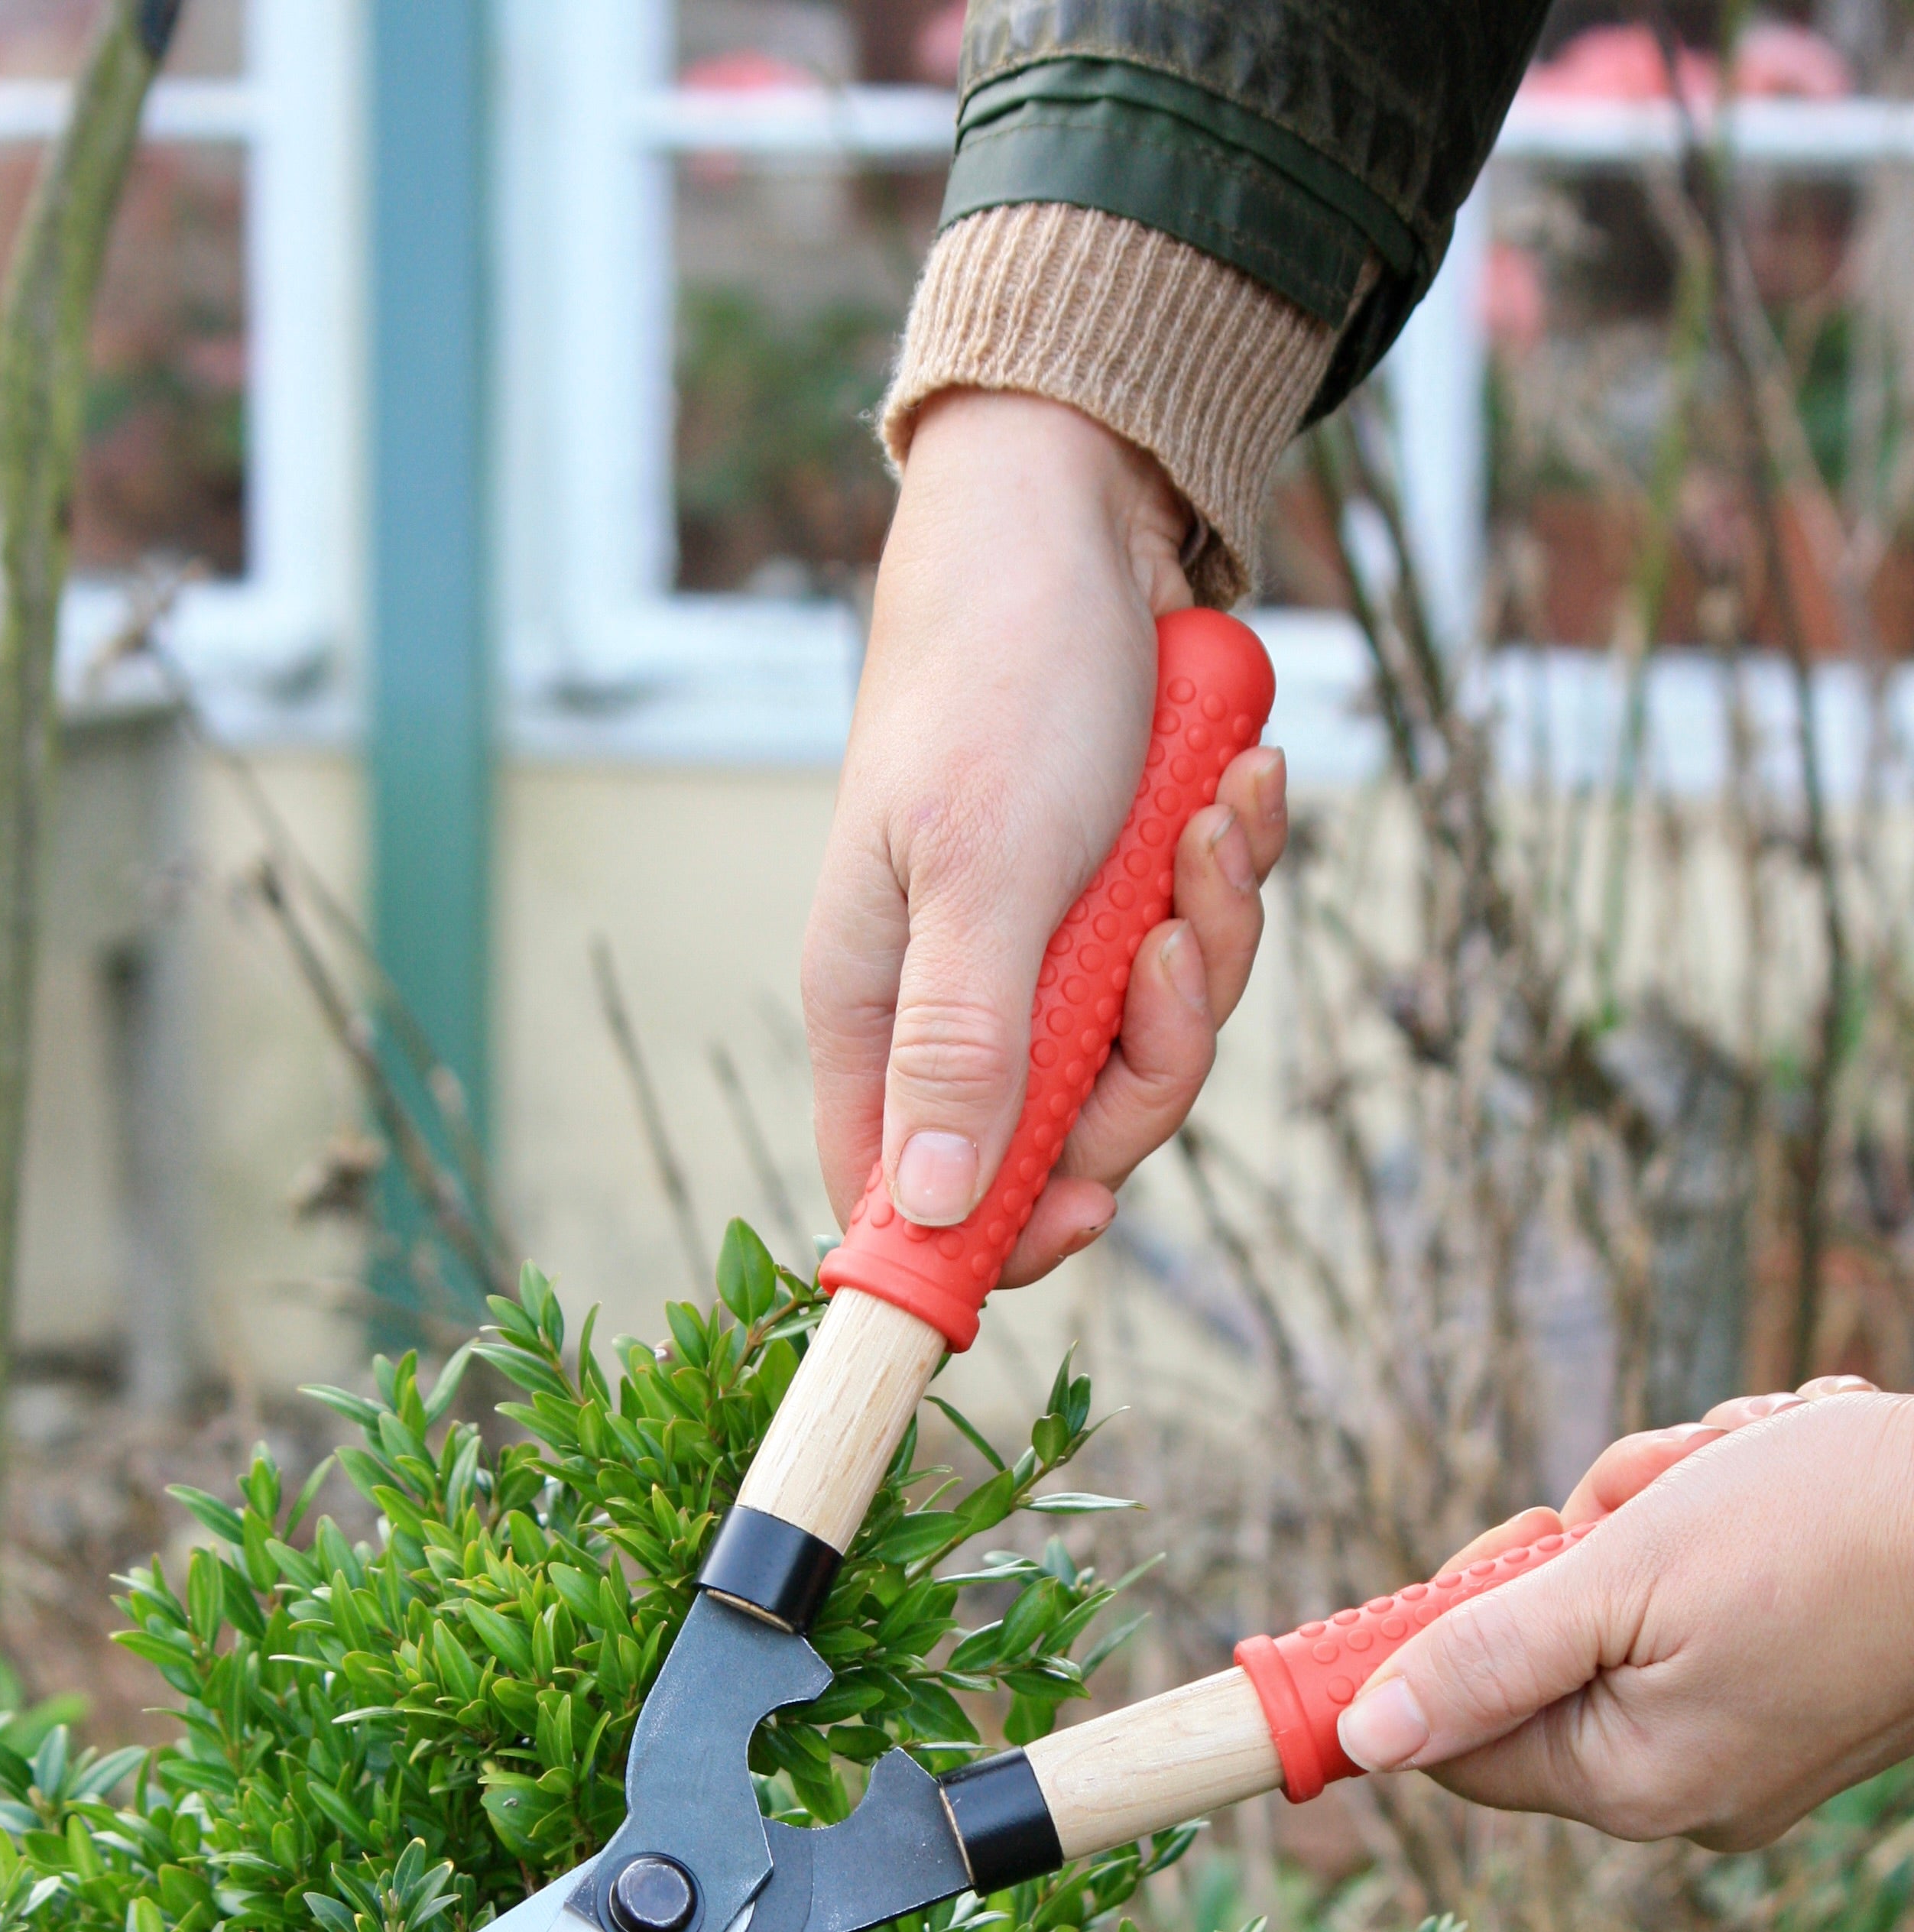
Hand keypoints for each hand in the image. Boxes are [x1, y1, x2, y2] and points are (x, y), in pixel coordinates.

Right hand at [802, 391, 1286, 1284]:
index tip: (1088, 1207)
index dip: (997, 1233)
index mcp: (879, 1009)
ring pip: (1150, 1047)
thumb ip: (963, 1047)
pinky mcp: (1118, 898)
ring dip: (1209, 942)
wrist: (1076, 517)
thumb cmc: (1004, 682)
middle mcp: (955, 999)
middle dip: (1151, 1055)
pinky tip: (1233, 791)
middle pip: (1065, 1140)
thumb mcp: (984, 873)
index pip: (911, 1198)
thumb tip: (931, 1214)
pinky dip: (1228, 879)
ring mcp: (1043, 951)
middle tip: (1169, 941)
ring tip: (1213, 824)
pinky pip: (1196, 954)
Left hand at [1332, 1378, 1913, 1849]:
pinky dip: (1720, 1518)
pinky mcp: (1793, 1689)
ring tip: (1745, 1476)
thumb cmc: (1829, 1528)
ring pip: (1617, 1600)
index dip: (1452, 1628)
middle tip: (1671, 1494)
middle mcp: (1686, 1788)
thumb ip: (1487, 1654)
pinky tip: (1782, 1481)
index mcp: (1633, 1782)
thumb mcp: (1625, 1570)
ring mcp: (1745, 1742)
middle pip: (1537, 1653)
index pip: (1454, 1737)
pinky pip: (1695, 1595)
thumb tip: (1369, 1737)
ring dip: (1660, 1510)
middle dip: (1588, 1543)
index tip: (1525, 1537)